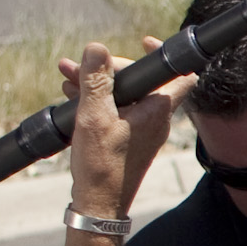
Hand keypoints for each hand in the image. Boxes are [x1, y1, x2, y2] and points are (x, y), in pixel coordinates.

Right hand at [58, 37, 181, 219]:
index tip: (142, 41)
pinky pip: (117, 111)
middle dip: (108, 69)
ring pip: (125, 96)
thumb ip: (96, 80)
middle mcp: (156, 120)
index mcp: (157, 111)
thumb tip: (97, 48)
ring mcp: (143, 130)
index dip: (165, 56)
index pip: (180, 75)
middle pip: (141, 81)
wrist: (99, 204)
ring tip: (66, 78)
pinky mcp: (129, 139)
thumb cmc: (102, 164)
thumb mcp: (94, 116)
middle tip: (78, 66)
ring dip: (97, 84)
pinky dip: (97, 102)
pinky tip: (72, 98)